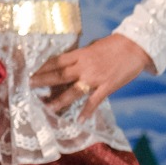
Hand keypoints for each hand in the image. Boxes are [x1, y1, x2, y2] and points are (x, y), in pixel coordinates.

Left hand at [32, 34, 152, 117]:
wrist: (137, 46)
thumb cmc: (116, 44)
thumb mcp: (95, 46)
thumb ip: (83, 54)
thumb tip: (71, 60)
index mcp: (82, 54)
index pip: (58, 60)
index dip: (43, 66)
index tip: (31, 71)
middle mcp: (86, 66)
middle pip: (60, 74)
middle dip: (43, 80)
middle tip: (28, 86)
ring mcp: (96, 77)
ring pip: (74, 90)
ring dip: (60, 100)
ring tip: (48, 108)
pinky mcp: (107, 86)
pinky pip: (94, 100)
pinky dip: (87, 111)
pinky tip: (80, 120)